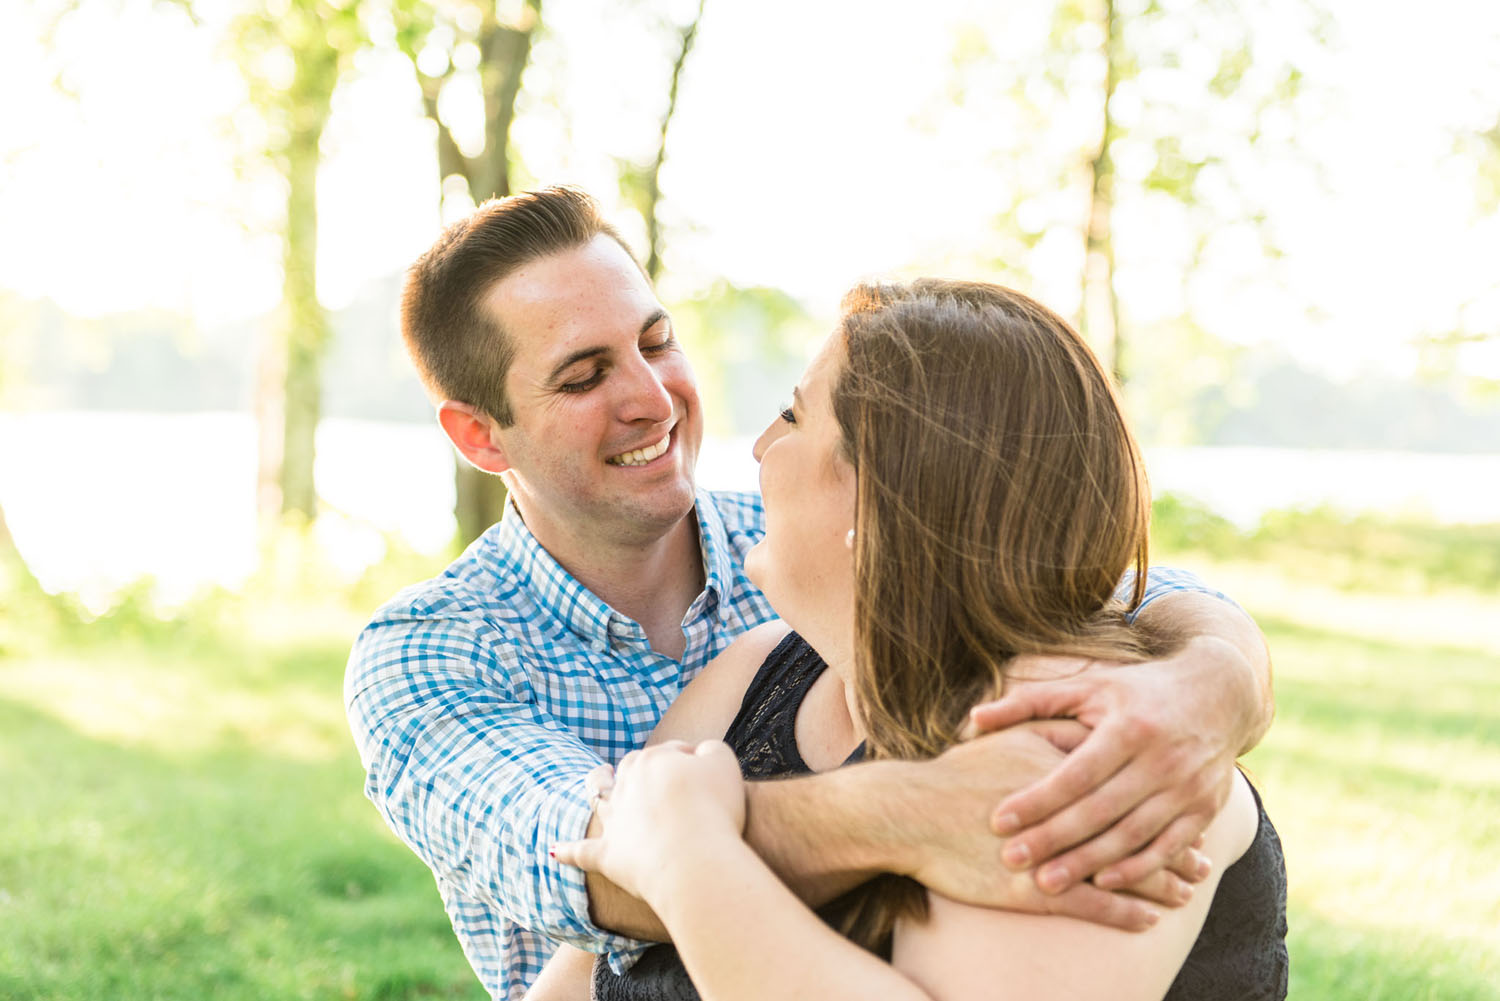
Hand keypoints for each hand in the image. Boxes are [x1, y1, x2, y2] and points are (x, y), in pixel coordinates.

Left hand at [553, 740, 745, 906]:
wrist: (695, 858)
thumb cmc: (715, 808)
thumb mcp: (723, 762)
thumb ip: (709, 749)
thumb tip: (698, 752)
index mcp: (652, 760)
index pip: (670, 753)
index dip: (689, 760)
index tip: (706, 772)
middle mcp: (626, 786)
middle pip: (630, 769)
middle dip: (640, 768)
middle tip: (656, 775)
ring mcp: (614, 821)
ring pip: (600, 800)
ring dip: (598, 790)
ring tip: (597, 781)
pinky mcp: (608, 856)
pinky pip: (583, 853)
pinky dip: (568, 852)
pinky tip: (554, 852)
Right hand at [901, 722, 1197, 930]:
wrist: (907, 813)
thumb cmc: (952, 777)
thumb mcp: (1003, 739)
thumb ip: (1043, 726)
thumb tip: (1078, 726)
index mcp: (1060, 767)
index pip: (1126, 784)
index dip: (1159, 800)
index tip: (1184, 811)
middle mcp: (1065, 809)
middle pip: (1134, 827)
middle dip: (1173, 847)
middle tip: (1203, 861)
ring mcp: (1052, 851)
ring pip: (1122, 869)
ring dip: (1158, 883)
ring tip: (1186, 892)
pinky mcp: (1033, 888)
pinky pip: (1094, 904)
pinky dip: (1125, 912)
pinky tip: (1149, 920)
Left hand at [967, 646, 1242, 895]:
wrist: (1219, 693)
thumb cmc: (1137, 691)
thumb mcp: (1088, 686)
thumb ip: (1029, 702)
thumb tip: (973, 718)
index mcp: (1128, 726)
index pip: (1075, 772)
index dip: (1036, 799)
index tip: (998, 820)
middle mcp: (1162, 758)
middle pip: (1100, 809)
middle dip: (1054, 839)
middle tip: (1011, 860)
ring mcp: (1187, 786)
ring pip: (1132, 834)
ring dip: (1088, 862)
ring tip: (1046, 883)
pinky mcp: (1206, 808)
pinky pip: (1167, 846)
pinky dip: (1137, 867)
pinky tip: (1102, 883)